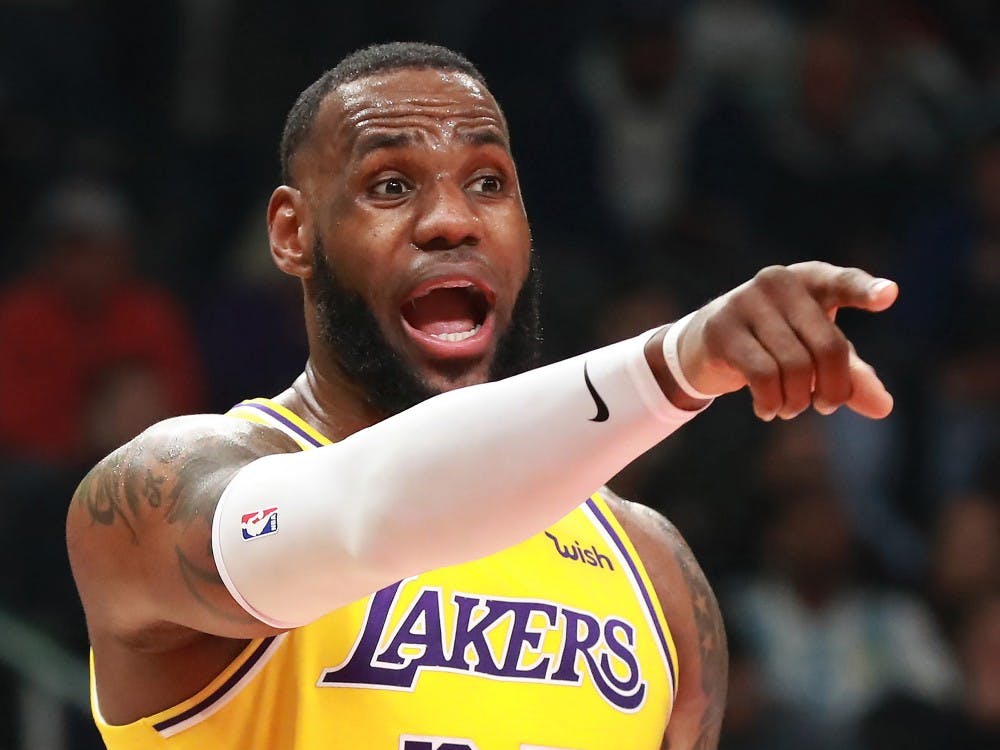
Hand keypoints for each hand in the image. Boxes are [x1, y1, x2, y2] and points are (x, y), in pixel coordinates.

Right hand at [677, 262, 897, 419]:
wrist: (706, 344)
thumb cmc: (774, 344)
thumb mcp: (817, 354)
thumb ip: (852, 375)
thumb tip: (883, 407)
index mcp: (810, 279)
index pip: (843, 283)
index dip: (865, 291)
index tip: (889, 296)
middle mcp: (779, 282)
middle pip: (828, 346)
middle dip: (833, 389)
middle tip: (824, 407)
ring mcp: (746, 301)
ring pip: (795, 366)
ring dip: (798, 402)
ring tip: (790, 409)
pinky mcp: (721, 329)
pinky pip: (762, 375)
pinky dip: (771, 403)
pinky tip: (767, 411)